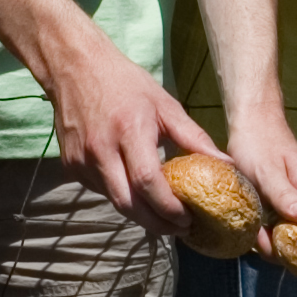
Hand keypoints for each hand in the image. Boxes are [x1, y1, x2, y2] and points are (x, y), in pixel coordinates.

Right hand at [36, 12, 215, 234]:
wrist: (75, 68)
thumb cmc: (126, 84)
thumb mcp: (165, 105)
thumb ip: (195, 138)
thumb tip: (226, 164)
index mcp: (129, 131)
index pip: (148, 182)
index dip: (169, 208)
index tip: (189, 218)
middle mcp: (102, 150)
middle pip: (129, 205)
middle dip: (157, 224)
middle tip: (180, 228)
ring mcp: (82, 160)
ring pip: (114, 202)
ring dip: (140, 213)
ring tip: (164, 214)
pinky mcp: (70, 166)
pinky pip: (101, 192)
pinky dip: (121, 196)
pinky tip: (137, 191)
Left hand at [223, 106, 296, 250]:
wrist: (251, 127)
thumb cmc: (261, 147)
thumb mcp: (268, 172)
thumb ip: (285, 194)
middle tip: (284, 260)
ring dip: (283, 251)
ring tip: (262, 241)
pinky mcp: (288, 214)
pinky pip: (286, 237)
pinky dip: (271, 242)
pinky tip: (257, 235)